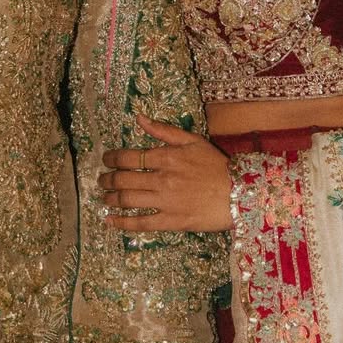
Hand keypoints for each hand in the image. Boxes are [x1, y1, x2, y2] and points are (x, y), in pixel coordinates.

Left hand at [99, 114, 233, 232]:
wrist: (241, 193)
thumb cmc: (217, 166)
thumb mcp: (193, 140)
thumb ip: (164, 130)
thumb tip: (138, 118)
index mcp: (167, 157)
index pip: (129, 157)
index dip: (112, 158)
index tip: (105, 160)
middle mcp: (162, 179)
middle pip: (124, 178)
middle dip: (107, 179)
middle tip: (101, 180)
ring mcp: (165, 201)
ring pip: (128, 199)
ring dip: (110, 198)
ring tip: (104, 197)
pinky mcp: (171, 221)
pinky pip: (141, 223)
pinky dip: (122, 223)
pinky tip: (110, 222)